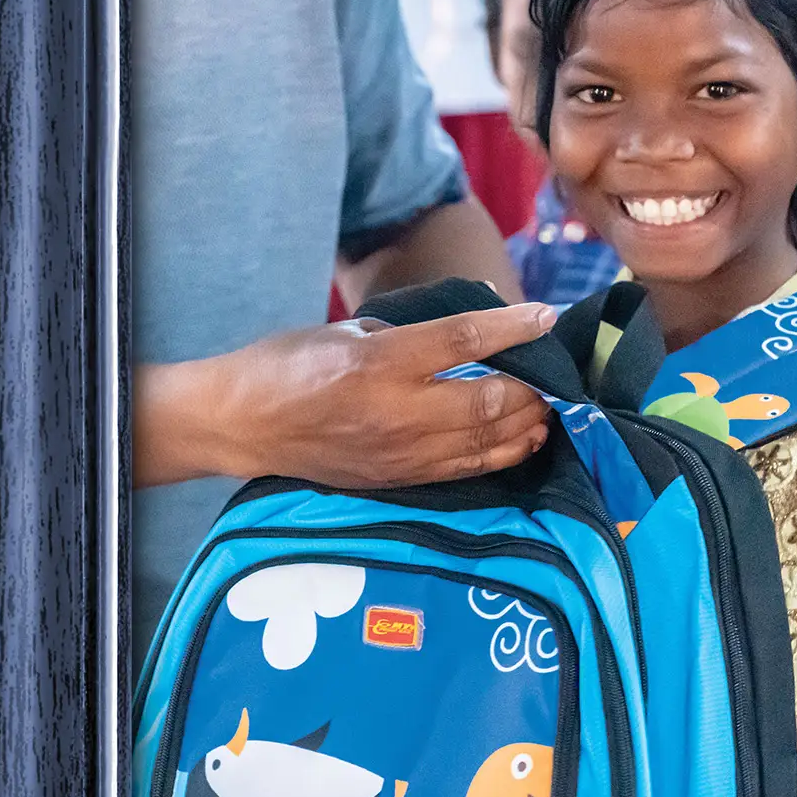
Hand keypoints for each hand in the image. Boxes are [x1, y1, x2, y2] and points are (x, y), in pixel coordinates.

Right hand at [134, 303, 556, 489]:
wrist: (242, 425)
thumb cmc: (288, 364)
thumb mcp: (345, 330)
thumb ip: (407, 332)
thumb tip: (465, 333)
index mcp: (380, 362)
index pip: (463, 341)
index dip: (512, 328)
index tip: (546, 317)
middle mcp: (396, 411)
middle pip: (487, 402)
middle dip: (531, 389)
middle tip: (553, 374)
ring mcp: (400, 452)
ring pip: (484, 442)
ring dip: (526, 425)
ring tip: (550, 409)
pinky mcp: (399, 479)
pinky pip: (465, 469)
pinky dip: (502, 454)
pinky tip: (524, 440)